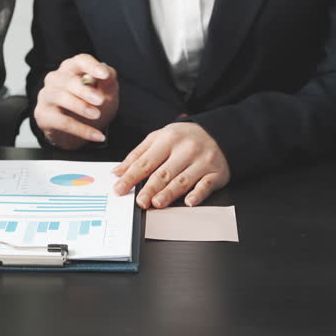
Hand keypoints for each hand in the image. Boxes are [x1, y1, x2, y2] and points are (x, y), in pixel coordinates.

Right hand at [34, 54, 118, 149]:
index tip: (104, 75)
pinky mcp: (43, 114)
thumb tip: (107, 73)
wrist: (80, 128)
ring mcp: (47, 95)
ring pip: (61, 97)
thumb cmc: (91, 103)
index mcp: (72, 68)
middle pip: (68, 80)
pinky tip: (96, 135)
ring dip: (80, 107)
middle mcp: (56, 78)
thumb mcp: (106, 91)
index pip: (80, 61)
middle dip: (85, 90)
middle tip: (100, 100)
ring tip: (96, 115)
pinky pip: (62, 122)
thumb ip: (108, 81)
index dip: (91, 66)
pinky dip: (81, 129)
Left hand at [111, 123, 229, 208]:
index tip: (120, 188)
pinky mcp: (216, 173)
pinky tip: (189, 202)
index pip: (145, 162)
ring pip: (182, 180)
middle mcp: (185, 150)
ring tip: (157, 203)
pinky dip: (198, 194)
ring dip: (169, 193)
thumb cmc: (183, 138)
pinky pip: (206, 185)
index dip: (131, 177)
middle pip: (163, 173)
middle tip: (139, 201)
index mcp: (167, 140)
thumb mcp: (158, 138)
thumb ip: (137, 155)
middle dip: (150, 188)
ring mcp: (202, 161)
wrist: (217, 132)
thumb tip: (118, 172)